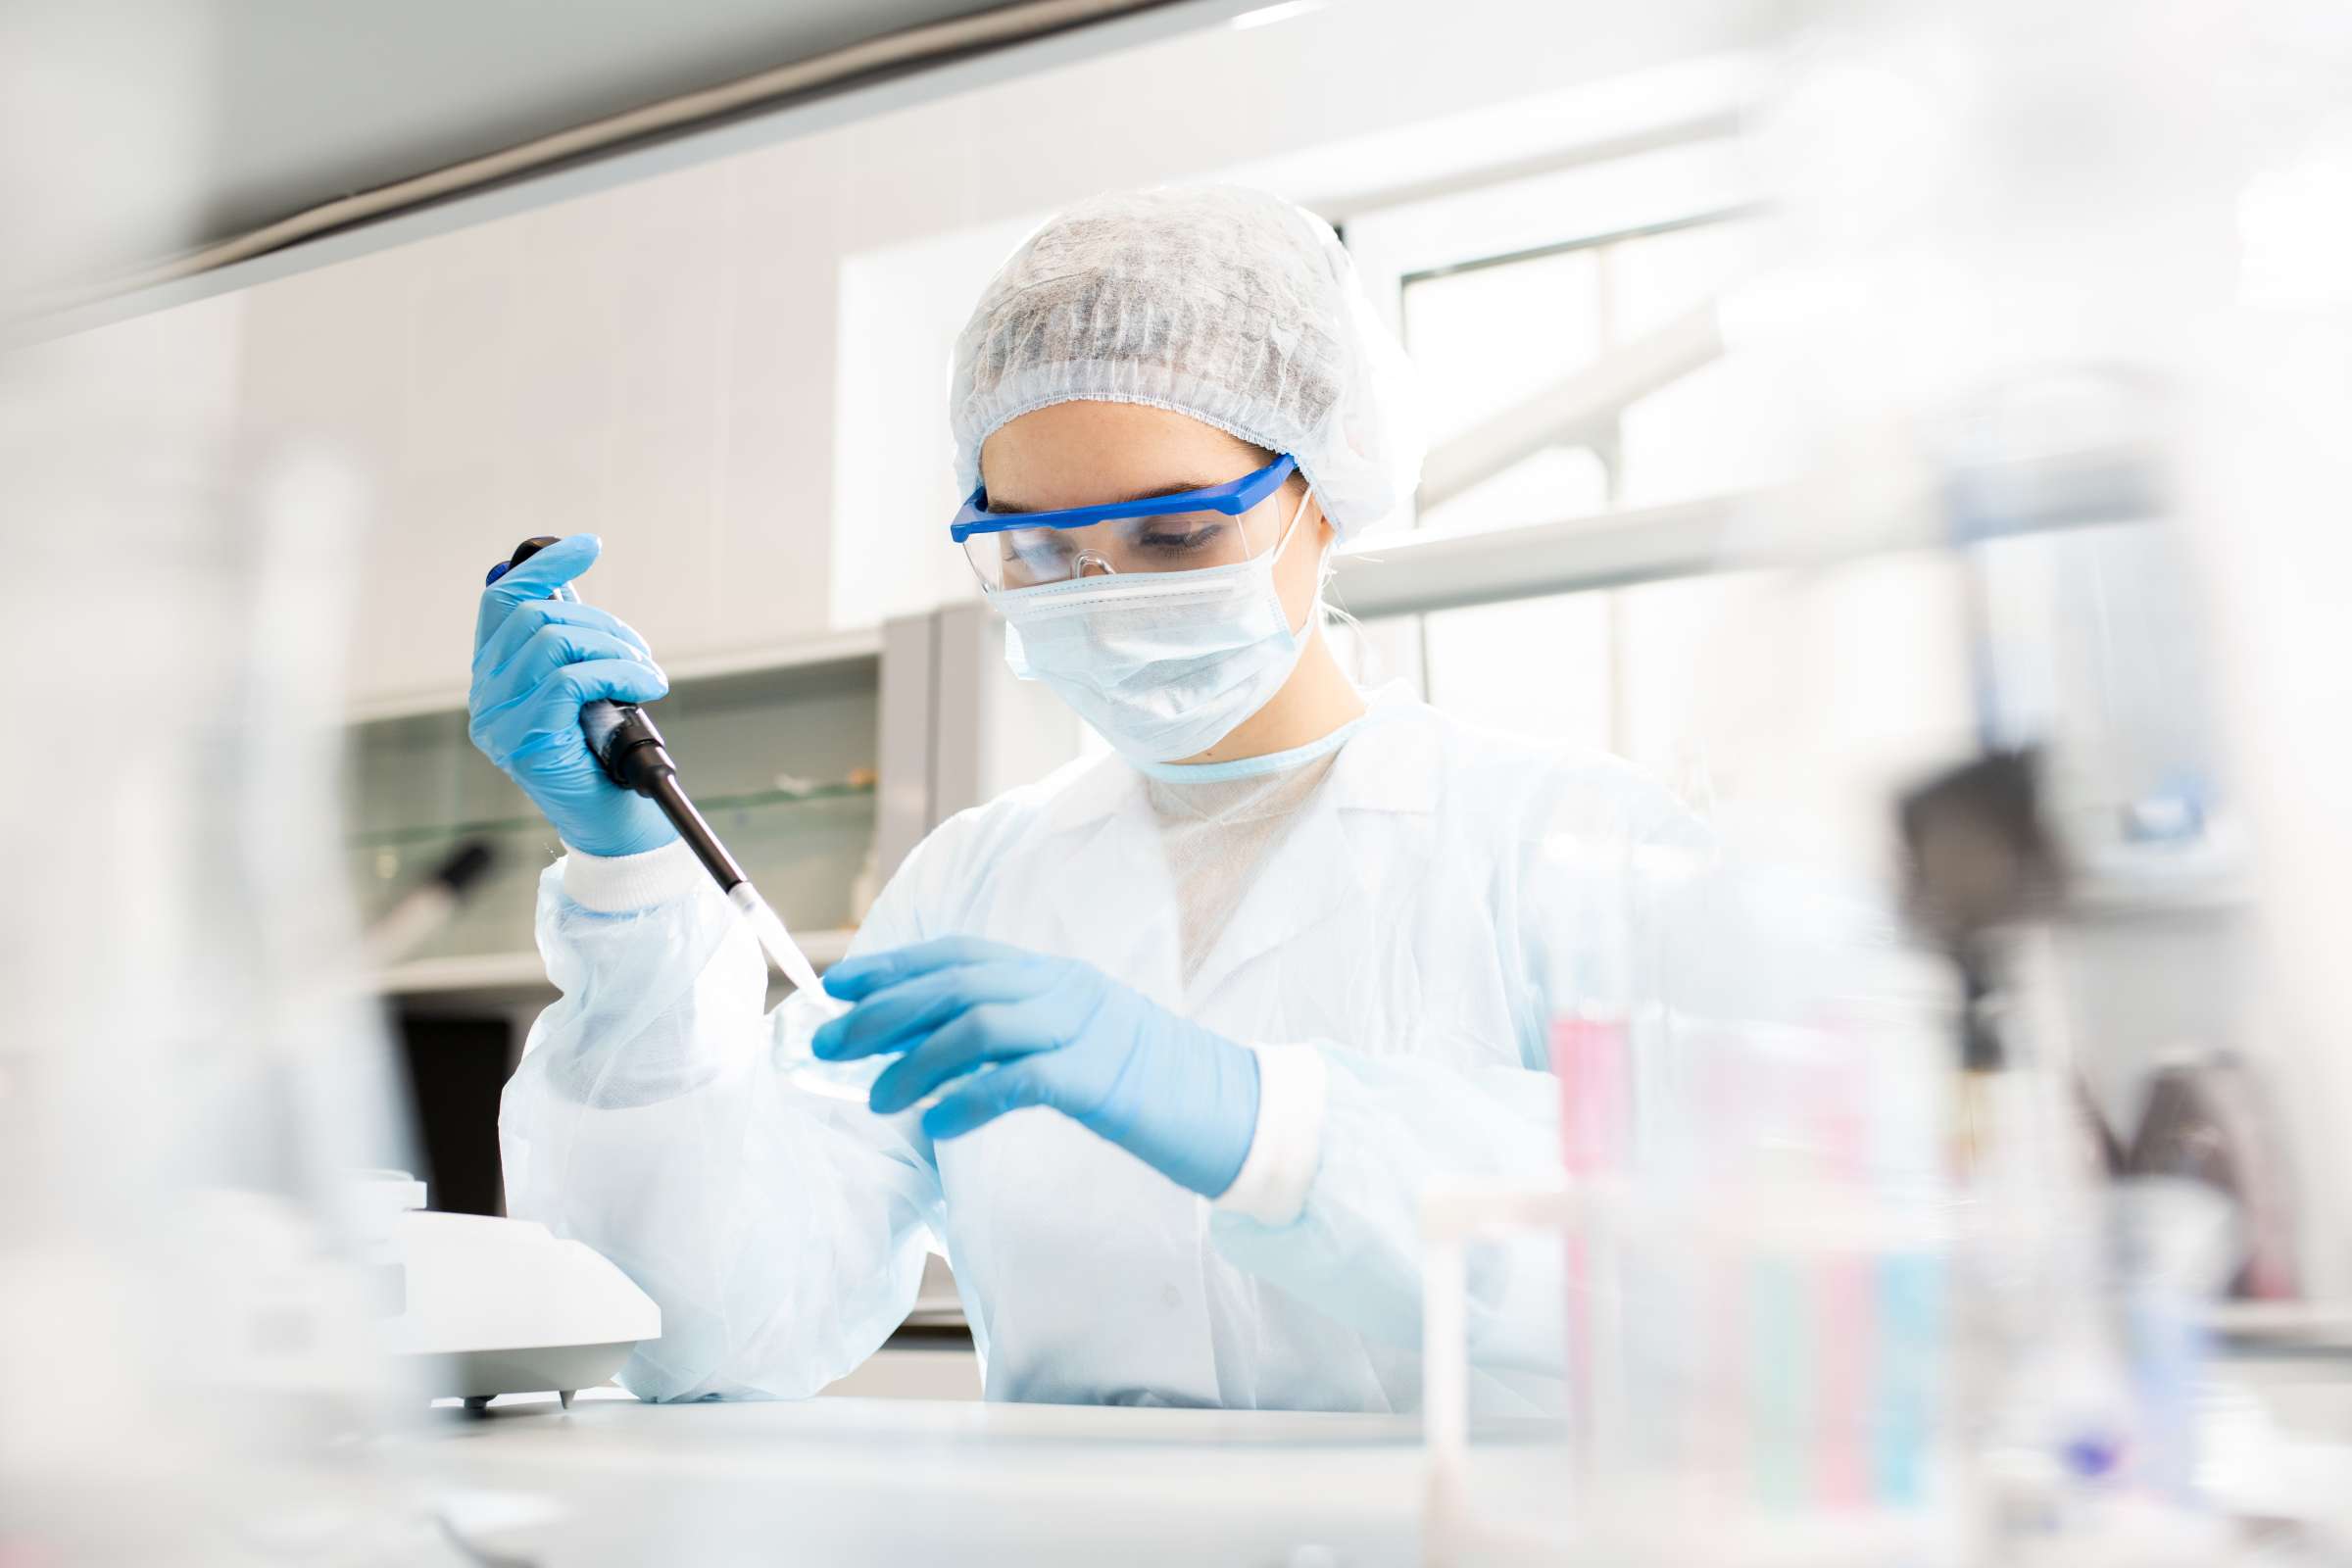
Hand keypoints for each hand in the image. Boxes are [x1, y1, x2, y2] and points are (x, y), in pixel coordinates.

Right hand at [468, 533, 676, 857]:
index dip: (544, 567)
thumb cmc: (605, 758)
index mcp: (494, 676)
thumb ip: (570, 645)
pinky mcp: (525, 741)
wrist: (616, 827)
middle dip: (601, 623)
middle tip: (639, 651)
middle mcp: (485, 696)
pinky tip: (647, 685)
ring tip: (647, 674)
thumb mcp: (587, 688)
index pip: (502, 601)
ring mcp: (498, 721)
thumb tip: (566, 584)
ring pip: (553, 642)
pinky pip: (571, 679)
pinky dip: (619, 672)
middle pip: (534, 618)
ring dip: (615, 649)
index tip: (589, 546)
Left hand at [813, 937, 1260, 1198]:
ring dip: (915, 1061)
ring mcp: (1087, 1030)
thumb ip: (1022, 1039)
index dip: (895, 967)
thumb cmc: (1155, 1090)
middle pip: (957, 983)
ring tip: (877, 1100)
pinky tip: (936, 1126)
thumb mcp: (1082, 1047)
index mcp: (1058, 976)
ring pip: (979, 1025)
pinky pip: (1019, 1081)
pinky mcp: (1102, 1080)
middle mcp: (1067, 989)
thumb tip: (938, 1056)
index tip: (838, 988)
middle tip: (828, 1045)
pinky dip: (968, 1100)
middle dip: (883, 1012)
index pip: (961, 955)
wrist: (1239, 1112)